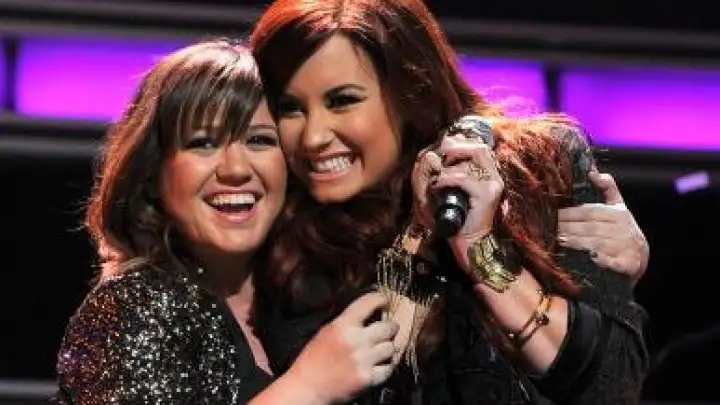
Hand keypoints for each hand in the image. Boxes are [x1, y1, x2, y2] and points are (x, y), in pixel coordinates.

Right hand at [286, 292, 398, 402]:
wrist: (306, 388)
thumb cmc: (313, 359)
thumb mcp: (327, 332)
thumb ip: (348, 322)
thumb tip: (372, 313)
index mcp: (342, 325)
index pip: (370, 302)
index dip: (381, 300)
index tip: (385, 303)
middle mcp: (355, 340)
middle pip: (389, 327)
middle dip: (390, 328)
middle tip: (387, 331)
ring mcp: (363, 360)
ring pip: (391, 348)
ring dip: (388, 349)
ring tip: (380, 351)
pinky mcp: (367, 378)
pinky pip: (389, 368)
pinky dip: (386, 367)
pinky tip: (378, 365)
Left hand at [411, 129, 503, 270]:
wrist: (467, 243)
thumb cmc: (454, 218)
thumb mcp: (445, 192)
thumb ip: (441, 173)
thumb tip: (430, 155)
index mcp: (486, 174)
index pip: (477, 146)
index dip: (458, 143)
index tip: (440, 150)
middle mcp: (493, 177)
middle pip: (480, 147)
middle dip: (456, 147)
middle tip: (439, 156)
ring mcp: (493, 185)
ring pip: (474, 158)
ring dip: (450, 163)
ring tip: (436, 175)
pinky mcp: (487, 196)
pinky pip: (465, 178)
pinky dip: (447, 178)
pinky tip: (437, 185)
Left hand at [558, 171, 648, 284]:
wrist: (639, 259)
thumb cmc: (622, 230)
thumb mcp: (618, 207)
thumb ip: (607, 188)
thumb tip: (593, 171)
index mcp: (618, 214)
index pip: (589, 212)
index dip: (569, 214)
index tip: (552, 215)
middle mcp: (622, 230)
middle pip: (590, 227)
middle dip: (568, 228)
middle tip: (549, 229)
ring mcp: (625, 247)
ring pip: (596, 244)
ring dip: (577, 242)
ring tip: (559, 241)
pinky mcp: (628, 264)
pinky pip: (610, 262)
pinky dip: (599, 260)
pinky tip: (586, 258)